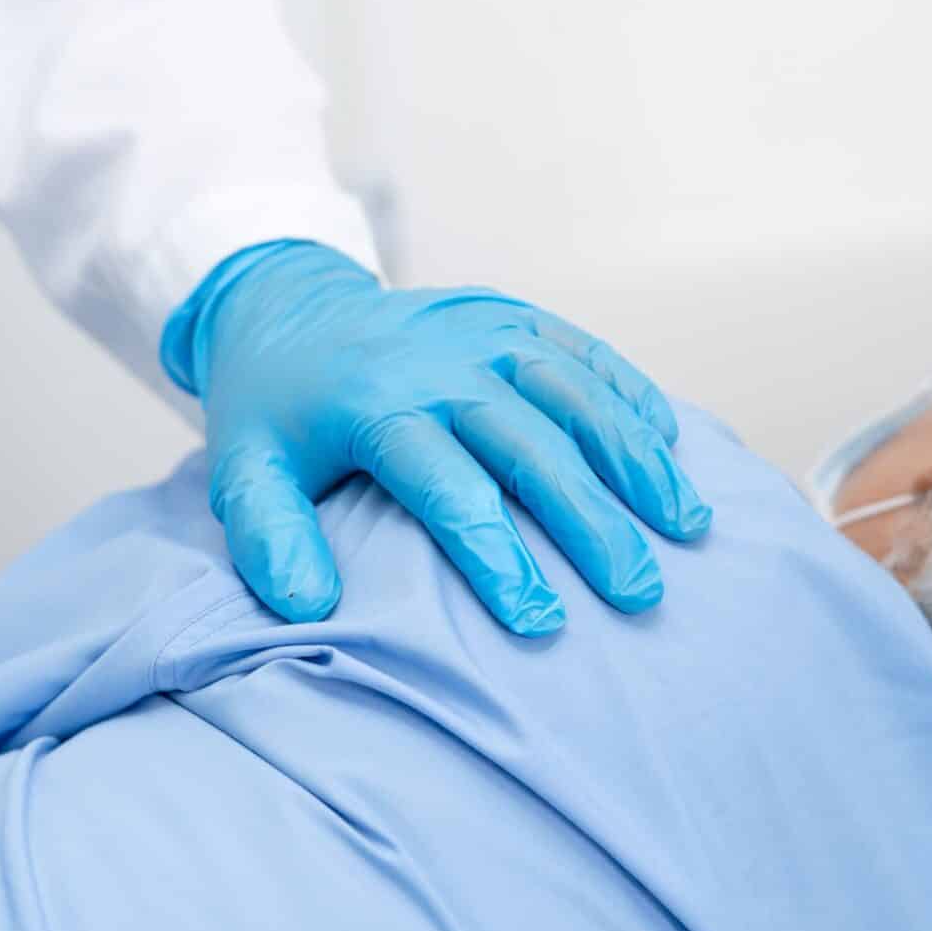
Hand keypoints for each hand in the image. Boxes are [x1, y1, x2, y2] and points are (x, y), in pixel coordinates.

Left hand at [165, 241, 710, 632]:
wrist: (288, 306)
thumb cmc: (276, 414)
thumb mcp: (245, 473)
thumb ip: (270, 539)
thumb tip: (308, 608)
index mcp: (375, 405)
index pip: (448, 488)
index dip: (497, 557)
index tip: (540, 624)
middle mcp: (440, 363)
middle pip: (529, 445)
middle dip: (590, 520)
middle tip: (640, 591)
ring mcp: (482, 332)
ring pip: (573, 393)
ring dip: (634, 457)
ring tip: (685, 524)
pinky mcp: (511, 315)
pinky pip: (582, 350)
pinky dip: (630, 394)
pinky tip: (673, 448)